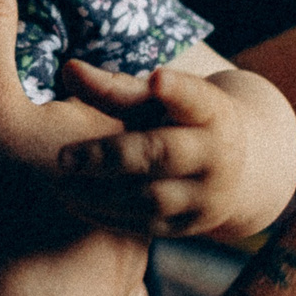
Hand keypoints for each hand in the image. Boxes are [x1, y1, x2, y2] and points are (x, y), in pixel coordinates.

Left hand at [53, 55, 295, 241]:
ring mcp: (207, 195)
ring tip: (62, 184)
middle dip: (109, 156)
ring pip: (151, 199)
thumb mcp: (157, 102)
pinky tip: (77, 202)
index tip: (157, 77)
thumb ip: (115, 88)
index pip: (195, 98)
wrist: (234, 170)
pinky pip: (145, 225)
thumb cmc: (179, 122)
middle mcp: (216, 154)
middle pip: (163, 154)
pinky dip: (106, 215)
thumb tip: (68, 69)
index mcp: (211, 111)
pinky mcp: (191, 225)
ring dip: (100, 193)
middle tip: (63, 157)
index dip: (177, 90)